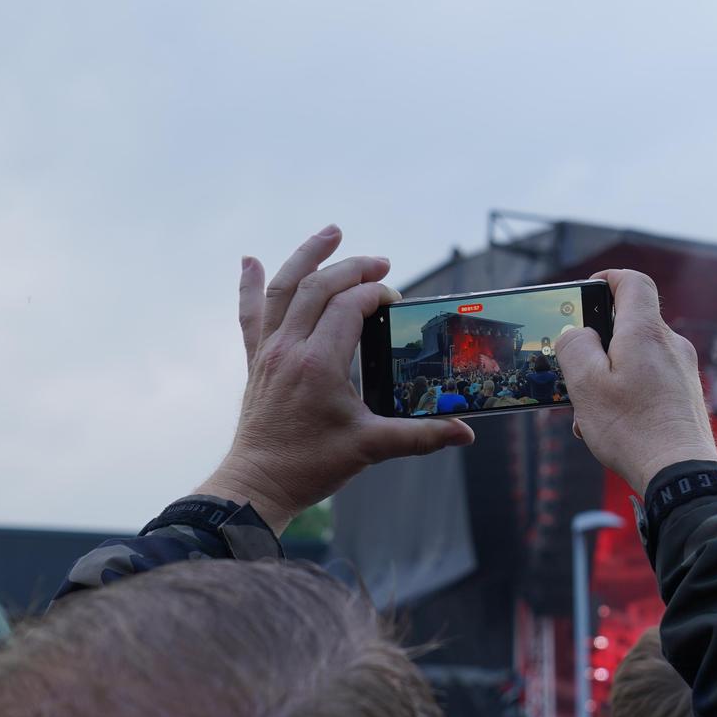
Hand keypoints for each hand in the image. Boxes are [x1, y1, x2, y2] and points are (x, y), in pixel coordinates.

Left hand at [199, 226, 473, 533]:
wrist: (259, 483)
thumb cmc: (311, 466)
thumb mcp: (372, 448)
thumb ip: (421, 436)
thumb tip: (466, 433)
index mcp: (319, 364)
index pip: (349, 307)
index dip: (376, 295)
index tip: (395, 301)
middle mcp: (290, 349)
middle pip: (319, 287)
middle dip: (353, 268)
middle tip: (382, 264)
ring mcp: (269, 352)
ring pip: (284, 289)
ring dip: (307, 256)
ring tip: (331, 232)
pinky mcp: (257, 361)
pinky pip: (251, 314)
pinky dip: (250, 285)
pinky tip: (250, 261)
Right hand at [554, 269, 716, 494]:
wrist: (680, 473)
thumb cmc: (632, 430)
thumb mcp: (586, 386)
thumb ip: (575, 348)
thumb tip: (576, 333)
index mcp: (646, 332)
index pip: (634, 283)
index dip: (609, 278)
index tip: (589, 290)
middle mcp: (671, 345)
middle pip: (631, 325)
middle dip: (599, 345)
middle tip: (576, 371)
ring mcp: (683, 371)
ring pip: (638, 359)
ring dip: (610, 377)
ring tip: (590, 412)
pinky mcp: (687, 395)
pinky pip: (651, 381)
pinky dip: (628, 393)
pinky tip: (612, 426)